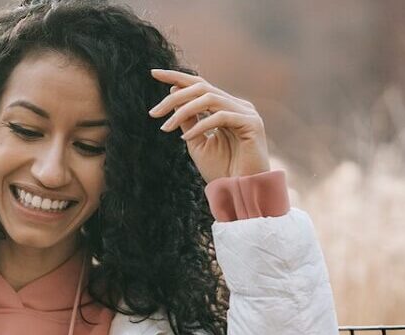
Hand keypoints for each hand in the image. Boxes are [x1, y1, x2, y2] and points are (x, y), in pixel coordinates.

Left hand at [148, 68, 270, 182]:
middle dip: (174, 97)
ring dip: (183, 111)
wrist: (241, 191)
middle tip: (153, 113)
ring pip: (209, 98)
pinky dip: (200, 125)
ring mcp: (247, 113)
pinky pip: (220, 116)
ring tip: (166, 127)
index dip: (177, 77)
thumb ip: (187, 119)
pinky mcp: (252, 124)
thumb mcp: (196, 141)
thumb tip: (174, 93)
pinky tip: (185, 137)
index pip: (200, 85)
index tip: (153, 73)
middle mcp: (237, 105)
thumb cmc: (221, 170)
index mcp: (225, 107)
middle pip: (202, 87)